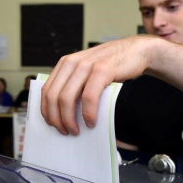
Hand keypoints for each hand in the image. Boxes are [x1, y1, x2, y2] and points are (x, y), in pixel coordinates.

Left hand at [41, 35, 158, 135]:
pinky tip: (91, 122)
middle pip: (54, 96)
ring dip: (69, 119)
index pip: (46, 90)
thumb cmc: (111, 66)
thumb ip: (74, 84)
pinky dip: (88, 113)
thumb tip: (63, 112)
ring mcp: (86, 65)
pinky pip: (88, 97)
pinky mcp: (102, 70)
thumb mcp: (87, 71)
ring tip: (75, 130)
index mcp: (65, 64)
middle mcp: (72, 63)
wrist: (136, 51)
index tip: (52, 124)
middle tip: (64, 131)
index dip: (46, 110)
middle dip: (56, 118)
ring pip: (67, 98)